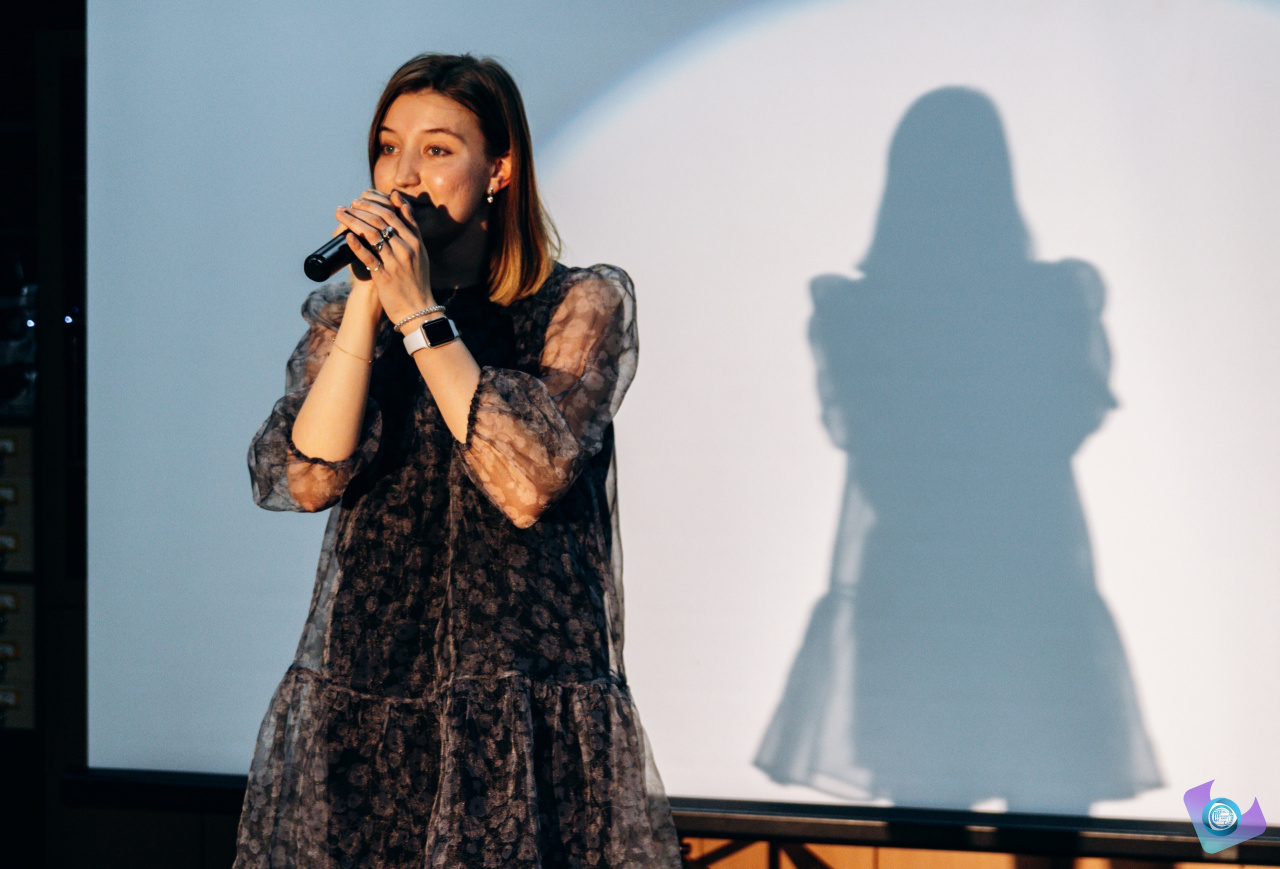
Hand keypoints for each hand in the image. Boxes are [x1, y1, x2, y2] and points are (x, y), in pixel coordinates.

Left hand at [336, 190, 433, 327]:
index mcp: (415, 241)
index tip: (361, 200)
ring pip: (372, 235)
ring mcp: (395, 262)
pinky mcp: (384, 276)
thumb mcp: (420, 251)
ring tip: (341, 215)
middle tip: (349, 205)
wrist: (418, 310)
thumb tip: (398, 199)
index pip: (394, 214)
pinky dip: (356, 245)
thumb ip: (410, 226)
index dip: (375, 204)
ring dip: (353, 221)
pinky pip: (368, 256)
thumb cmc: (416, 280)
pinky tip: (347, 236)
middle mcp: (406, 249)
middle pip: (381, 221)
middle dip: (362, 209)